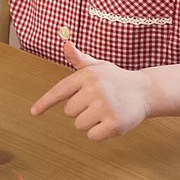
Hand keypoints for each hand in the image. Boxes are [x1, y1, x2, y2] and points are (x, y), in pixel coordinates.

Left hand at [29, 42, 149, 139]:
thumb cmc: (117, 79)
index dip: (45, 102)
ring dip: (90, 122)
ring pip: (79, 125)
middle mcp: (95, 89)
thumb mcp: (98, 67)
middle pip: (69, 111)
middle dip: (80, 110)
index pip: (60, 90)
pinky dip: (99, 133)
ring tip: (105, 111)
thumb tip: (66, 44)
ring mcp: (105, 107)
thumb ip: (79, 59)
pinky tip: (111, 121)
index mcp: (87, 75)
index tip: (34, 113)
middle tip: (98, 102)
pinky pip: (92, 136)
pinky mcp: (114, 124)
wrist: (146, 91)